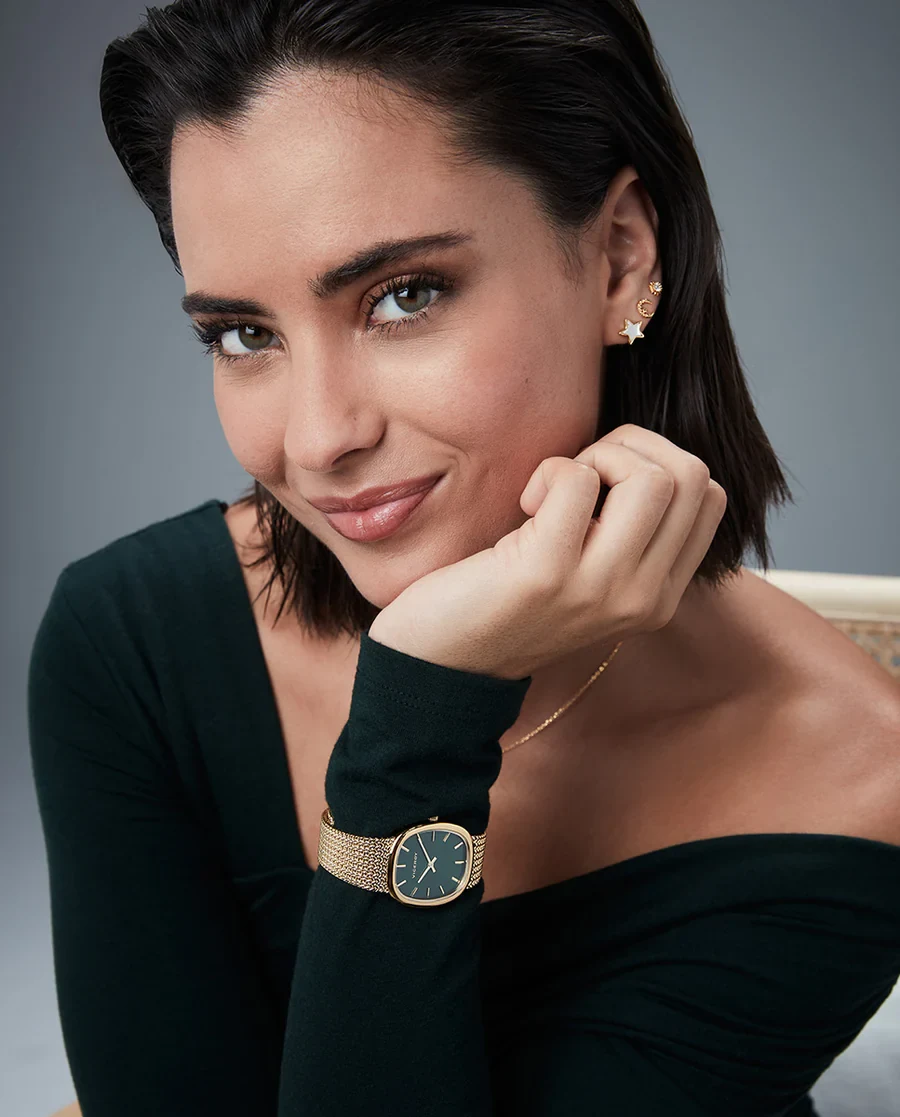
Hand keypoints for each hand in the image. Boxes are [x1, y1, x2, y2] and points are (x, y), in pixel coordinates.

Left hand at [367, 424, 727, 680]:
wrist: (441, 666)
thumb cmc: (506, 601)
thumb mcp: (589, 576)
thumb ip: (628, 533)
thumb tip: (641, 453)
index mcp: (660, 596)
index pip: (710, 495)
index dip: (656, 463)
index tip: (603, 488)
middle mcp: (643, 597)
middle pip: (691, 476)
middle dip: (631, 450)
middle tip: (577, 480)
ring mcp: (602, 588)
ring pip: (654, 476)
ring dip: (597, 458)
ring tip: (554, 493)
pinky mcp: (548, 572)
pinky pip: (578, 478)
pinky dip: (550, 471)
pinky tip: (524, 507)